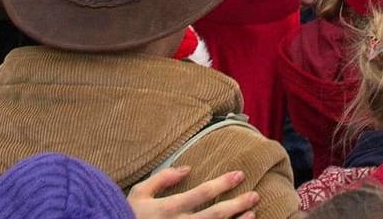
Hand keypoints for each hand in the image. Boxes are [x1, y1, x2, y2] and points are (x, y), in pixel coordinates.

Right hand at [127, 167, 257, 218]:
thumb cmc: (127, 215)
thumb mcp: (139, 193)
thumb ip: (162, 179)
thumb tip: (187, 168)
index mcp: (168, 209)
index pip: (202, 193)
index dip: (223, 183)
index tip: (239, 174)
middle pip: (215, 215)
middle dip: (237, 204)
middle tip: (255, 195)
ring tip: (252, 213)